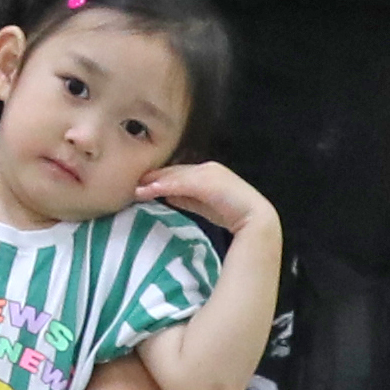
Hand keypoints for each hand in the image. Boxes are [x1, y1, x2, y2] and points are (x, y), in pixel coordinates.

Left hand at [139, 157, 275, 242]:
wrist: (257, 221)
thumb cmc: (232, 215)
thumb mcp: (204, 206)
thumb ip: (186, 198)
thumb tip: (166, 194)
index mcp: (206, 173)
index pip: (177, 174)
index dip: (158, 179)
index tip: (139, 186)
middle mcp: (207, 169)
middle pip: (174, 172)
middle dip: (153, 178)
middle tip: (132, 186)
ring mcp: (209, 173)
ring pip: (177, 176)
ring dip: (156, 182)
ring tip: (138, 189)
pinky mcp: (210, 181)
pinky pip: (183, 183)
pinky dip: (167, 186)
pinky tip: (152, 191)